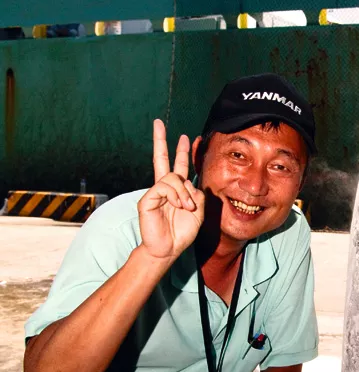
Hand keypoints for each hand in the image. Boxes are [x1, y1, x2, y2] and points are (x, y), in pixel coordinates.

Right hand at [138, 119, 204, 261]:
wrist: (169, 248)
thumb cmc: (182, 231)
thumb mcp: (198, 210)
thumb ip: (197, 193)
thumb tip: (187, 183)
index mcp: (176, 190)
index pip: (178, 166)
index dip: (183, 152)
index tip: (188, 138)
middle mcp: (164, 188)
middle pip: (161, 159)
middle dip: (160, 140)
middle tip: (158, 122)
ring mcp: (154, 192)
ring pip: (172, 177)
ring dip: (184, 192)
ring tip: (187, 207)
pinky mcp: (147, 199)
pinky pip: (165, 187)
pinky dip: (176, 196)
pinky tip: (179, 206)